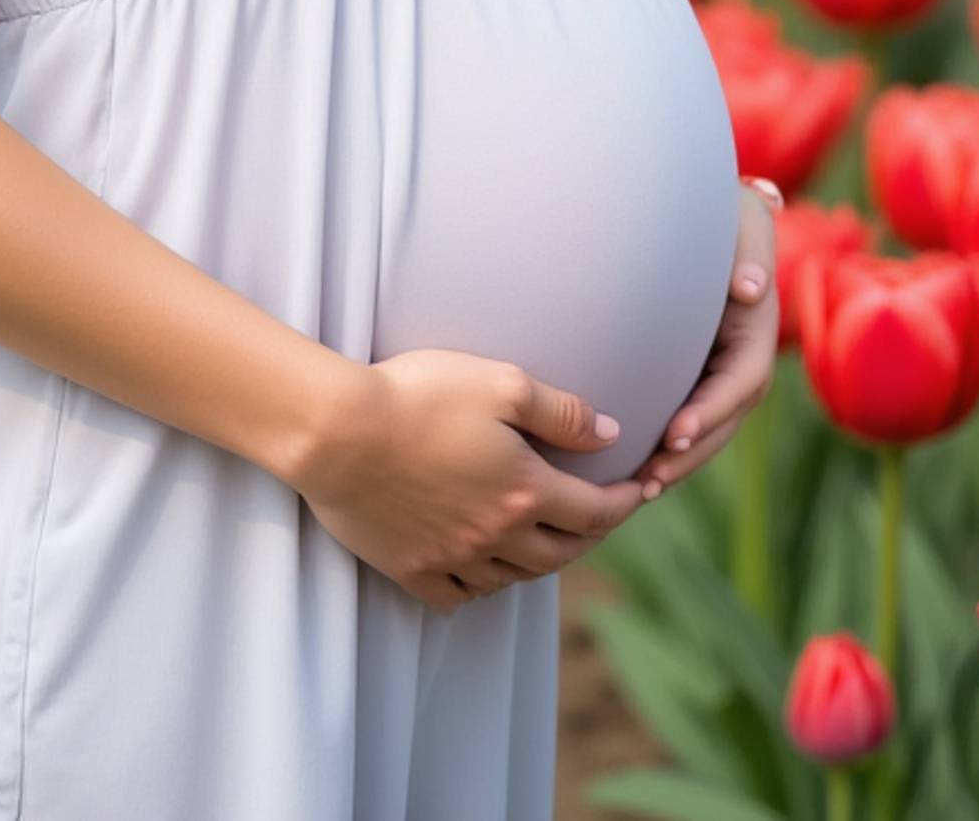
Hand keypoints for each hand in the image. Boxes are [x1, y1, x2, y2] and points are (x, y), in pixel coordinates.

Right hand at [291, 347, 650, 614]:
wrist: (337, 432)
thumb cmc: (417, 396)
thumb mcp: (500, 382)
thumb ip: (561, 411)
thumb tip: (611, 433)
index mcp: (525, 491)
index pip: (594, 512)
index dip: (625, 503)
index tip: (641, 491)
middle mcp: (497, 536)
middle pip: (561, 552)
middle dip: (590, 535)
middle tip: (600, 517)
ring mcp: (453, 559)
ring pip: (515, 578)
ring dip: (540, 561)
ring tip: (546, 540)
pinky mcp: (412, 570)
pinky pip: (460, 596)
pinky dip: (481, 586)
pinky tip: (482, 569)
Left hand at [635, 175, 781, 501]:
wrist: (693, 205)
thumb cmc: (716, 205)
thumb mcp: (742, 214)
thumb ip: (751, 245)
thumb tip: (749, 291)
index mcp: (754, 327)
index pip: (742, 380)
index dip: (713, 411)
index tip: (677, 433)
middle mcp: (738, 354)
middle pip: (723, 419)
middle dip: (690, 453)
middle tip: (650, 480)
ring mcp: (714, 365)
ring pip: (703, 427)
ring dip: (676, 460)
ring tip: (638, 488)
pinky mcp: (687, 370)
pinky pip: (680, 412)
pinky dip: (661, 442)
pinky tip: (628, 467)